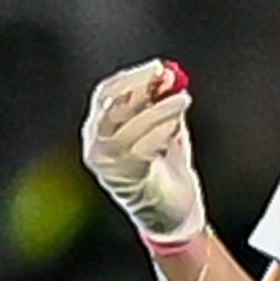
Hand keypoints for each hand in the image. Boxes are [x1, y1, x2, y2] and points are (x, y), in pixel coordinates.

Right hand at [81, 59, 205, 247]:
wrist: (171, 213)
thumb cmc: (166, 167)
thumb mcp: (165, 126)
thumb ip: (162, 103)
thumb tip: (168, 75)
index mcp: (100, 127)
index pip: (107, 92)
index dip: (132, 77)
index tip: (158, 67)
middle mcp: (96, 144)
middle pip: (112, 104)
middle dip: (140, 85)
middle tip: (168, 76)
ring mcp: (106, 162)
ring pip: (129, 124)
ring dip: (159, 109)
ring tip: (183, 100)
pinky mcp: (123, 178)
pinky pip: (141, 147)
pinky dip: (159, 133)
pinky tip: (176, 128)